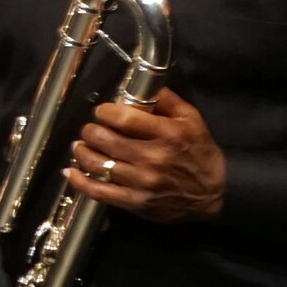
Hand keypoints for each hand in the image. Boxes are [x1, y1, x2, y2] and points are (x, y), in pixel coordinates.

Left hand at [69, 87, 224, 221]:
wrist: (216, 192)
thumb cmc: (199, 151)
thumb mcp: (191, 119)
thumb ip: (166, 100)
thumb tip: (143, 84)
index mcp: (167, 134)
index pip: (123, 118)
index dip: (105, 112)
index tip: (101, 111)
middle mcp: (153, 157)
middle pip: (104, 139)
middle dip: (90, 131)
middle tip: (90, 129)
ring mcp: (142, 182)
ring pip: (97, 164)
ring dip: (81, 152)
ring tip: (80, 146)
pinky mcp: (134, 202)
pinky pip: (98, 192)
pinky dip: (79, 181)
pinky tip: (71, 172)